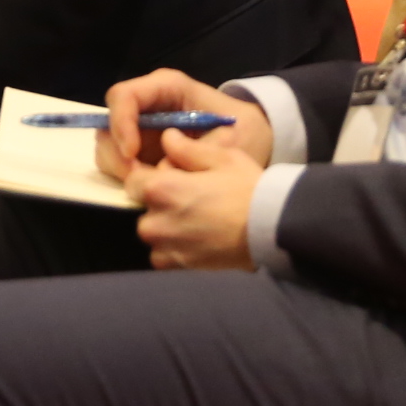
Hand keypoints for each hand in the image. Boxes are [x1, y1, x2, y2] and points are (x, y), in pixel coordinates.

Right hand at [99, 68, 274, 181]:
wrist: (253, 141)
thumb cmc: (243, 130)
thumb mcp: (231, 140)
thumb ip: (199, 152)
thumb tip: (162, 171)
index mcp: (166, 88)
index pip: (124, 96)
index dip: (121, 123)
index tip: (132, 153)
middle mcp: (147, 104)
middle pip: (108, 122)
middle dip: (117, 153)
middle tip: (137, 179)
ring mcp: (141, 128)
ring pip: (108, 145)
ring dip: (119, 169)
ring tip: (147, 188)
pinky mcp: (141, 150)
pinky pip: (119, 163)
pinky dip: (127, 178)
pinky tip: (151, 190)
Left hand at [130, 131, 263, 272]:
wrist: (272, 230)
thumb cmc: (248, 189)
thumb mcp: (221, 158)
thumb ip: (186, 149)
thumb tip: (167, 138)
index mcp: (160, 190)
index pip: (133, 181)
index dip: (151, 177)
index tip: (173, 179)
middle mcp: (155, 222)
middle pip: (143, 209)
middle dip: (160, 203)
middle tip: (192, 200)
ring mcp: (166, 248)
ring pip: (153, 234)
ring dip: (167, 227)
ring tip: (198, 221)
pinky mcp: (179, 267)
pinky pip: (164, 257)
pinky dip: (174, 249)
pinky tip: (198, 240)